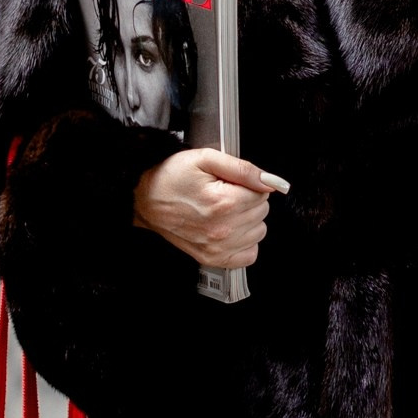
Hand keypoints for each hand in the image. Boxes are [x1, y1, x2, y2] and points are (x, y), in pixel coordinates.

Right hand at [135, 147, 287, 269]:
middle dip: (248, 200)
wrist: (145, 199)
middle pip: (262, 212)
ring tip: (224, 210)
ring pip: (259, 231)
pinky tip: (229, 229)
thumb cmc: (171, 177)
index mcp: (222, 202)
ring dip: (247, 220)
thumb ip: (243, 169)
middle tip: (224, 194)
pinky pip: (249, 254)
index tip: (230, 183)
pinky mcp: (213, 258)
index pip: (263, 193)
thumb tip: (272, 182)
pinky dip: (244, 242)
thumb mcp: (205, 159)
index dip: (248, 184)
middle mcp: (222, 229)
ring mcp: (218, 247)